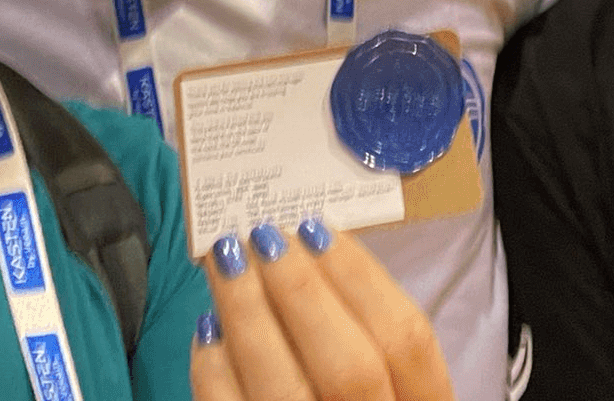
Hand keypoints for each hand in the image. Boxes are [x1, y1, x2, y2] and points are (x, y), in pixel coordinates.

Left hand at [191, 219, 452, 400]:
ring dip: (249, 316)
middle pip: (350, 368)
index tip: (317, 228)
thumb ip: (365, 334)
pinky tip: (206, 330)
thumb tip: (306, 252)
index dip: (362, 278)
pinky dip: (215, 372)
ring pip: (284, 391)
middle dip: (301, 292)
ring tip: (225, 263)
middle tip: (261, 237)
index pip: (408, 341)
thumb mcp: (388, 385)